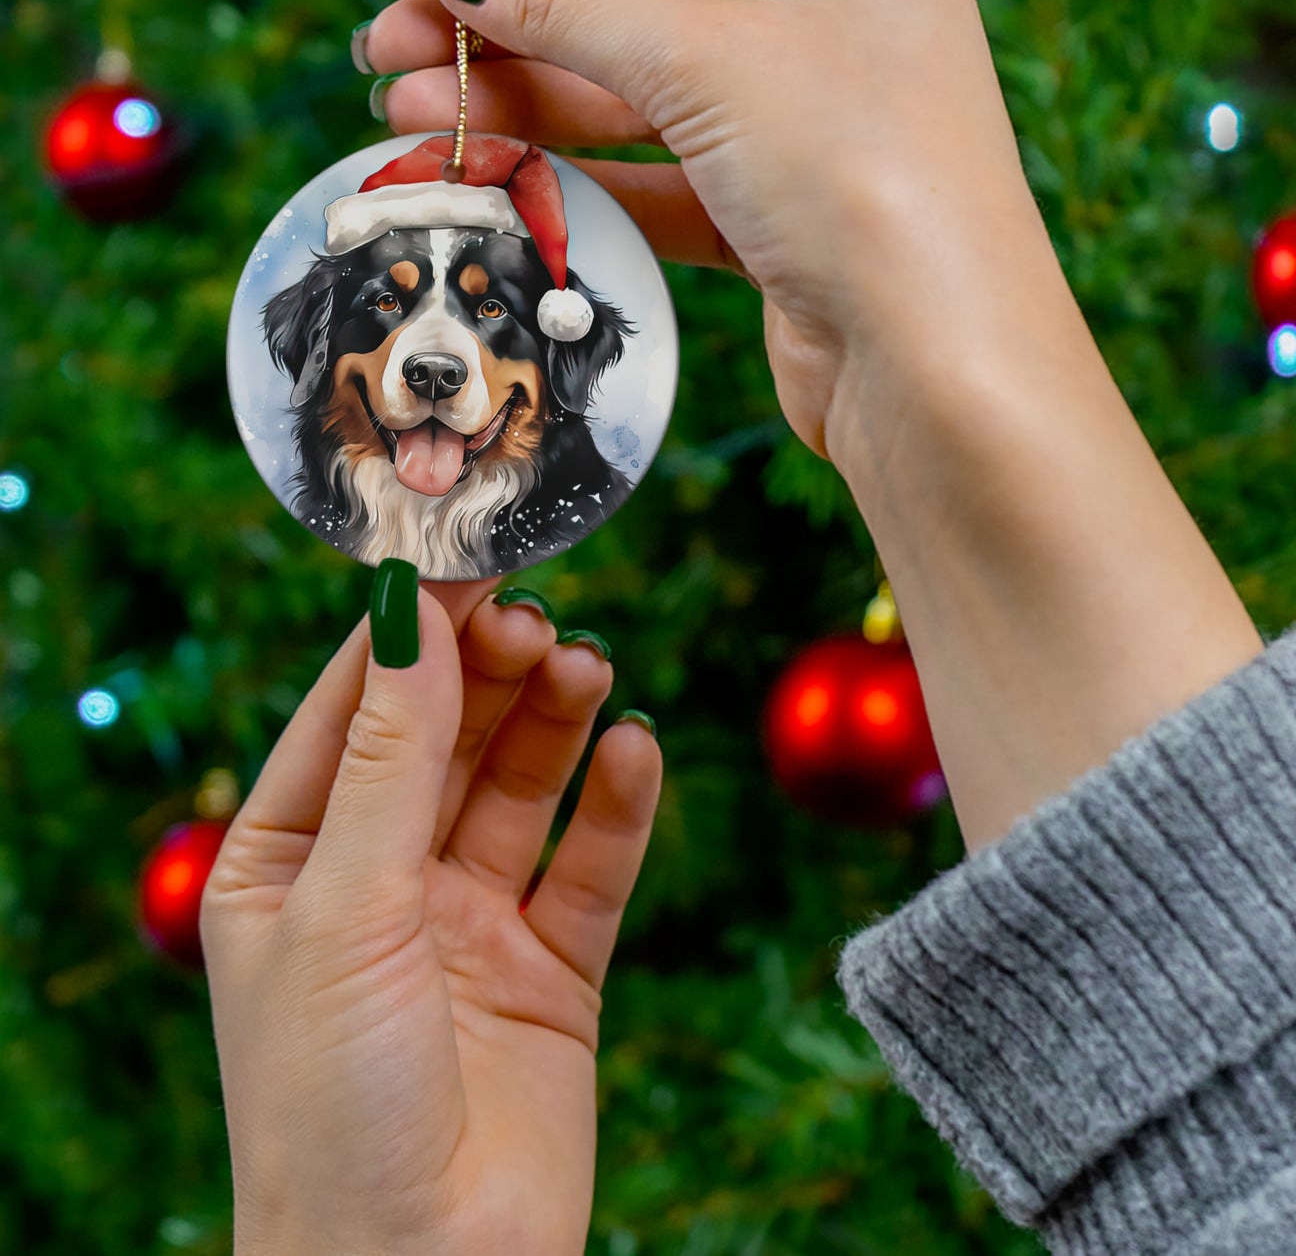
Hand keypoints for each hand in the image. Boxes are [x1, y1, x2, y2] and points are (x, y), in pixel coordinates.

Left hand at [201, 579, 660, 1255]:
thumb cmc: (330, 1104)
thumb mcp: (344, 907)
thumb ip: (390, 758)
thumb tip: (408, 614)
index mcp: (290, 863)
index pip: (352, 714)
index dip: (409, 636)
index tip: (466, 561)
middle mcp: (380, 884)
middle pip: (447, 739)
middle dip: (491, 673)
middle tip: (541, 619)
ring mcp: (469, 925)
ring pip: (522, 788)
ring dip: (556, 722)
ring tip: (589, 668)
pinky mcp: (552, 970)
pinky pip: (590, 866)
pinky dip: (617, 805)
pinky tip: (635, 750)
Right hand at [362, 0, 1048, 464]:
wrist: (937, 371)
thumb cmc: (862, 180)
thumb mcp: (707, 62)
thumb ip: (571, 3)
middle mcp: (833, 22)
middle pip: (636, 6)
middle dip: (508, 31)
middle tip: (387, 53)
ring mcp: (808, 126)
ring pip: (639, 100)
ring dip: (525, 109)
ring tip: (409, 119)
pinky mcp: (781, 219)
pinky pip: (661, 181)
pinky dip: (581, 182)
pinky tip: (494, 178)